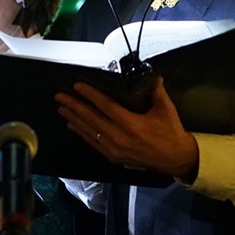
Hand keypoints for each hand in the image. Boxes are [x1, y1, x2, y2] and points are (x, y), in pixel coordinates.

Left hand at [55, 76, 198, 179]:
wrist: (176, 159)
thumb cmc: (171, 132)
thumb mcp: (166, 109)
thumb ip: (157, 91)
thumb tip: (153, 75)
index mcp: (131, 124)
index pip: (105, 106)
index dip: (89, 95)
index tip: (76, 86)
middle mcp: (119, 136)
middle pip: (91, 118)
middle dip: (73, 106)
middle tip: (59, 96)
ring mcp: (114, 148)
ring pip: (88, 131)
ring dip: (73, 118)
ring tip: (61, 108)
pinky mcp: (113, 156)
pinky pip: (93, 143)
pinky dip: (81, 133)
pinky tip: (72, 125)